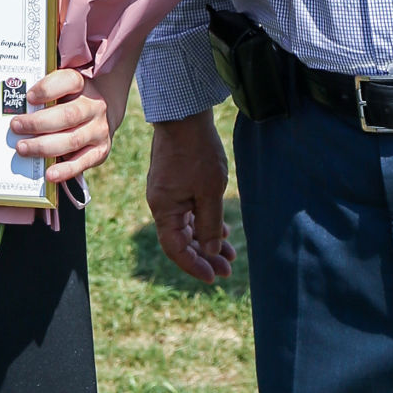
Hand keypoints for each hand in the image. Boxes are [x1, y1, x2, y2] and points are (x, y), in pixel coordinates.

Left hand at [14, 68, 113, 182]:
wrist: (96, 117)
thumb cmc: (67, 102)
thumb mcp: (59, 91)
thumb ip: (42, 96)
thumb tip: (12, 106)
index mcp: (82, 85)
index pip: (69, 81)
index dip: (48, 89)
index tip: (28, 97)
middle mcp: (94, 106)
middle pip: (67, 115)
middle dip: (38, 123)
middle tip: (15, 126)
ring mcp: (99, 129)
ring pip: (72, 140)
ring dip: (44, 146)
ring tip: (23, 148)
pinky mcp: (100, 151)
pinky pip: (83, 162)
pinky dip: (65, 170)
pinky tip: (49, 174)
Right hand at [145, 114, 234, 284]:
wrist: (185, 115)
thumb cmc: (198, 152)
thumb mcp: (210, 192)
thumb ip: (210, 225)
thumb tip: (210, 252)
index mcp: (164, 209)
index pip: (175, 249)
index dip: (194, 266)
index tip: (214, 277)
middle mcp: (161, 204)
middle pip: (182, 240)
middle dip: (205, 256)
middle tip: (228, 270)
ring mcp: (167, 193)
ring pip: (187, 226)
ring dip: (207, 241)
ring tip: (231, 254)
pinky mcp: (174, 183)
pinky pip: (187, 211)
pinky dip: (204, 223)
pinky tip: (222, 230)